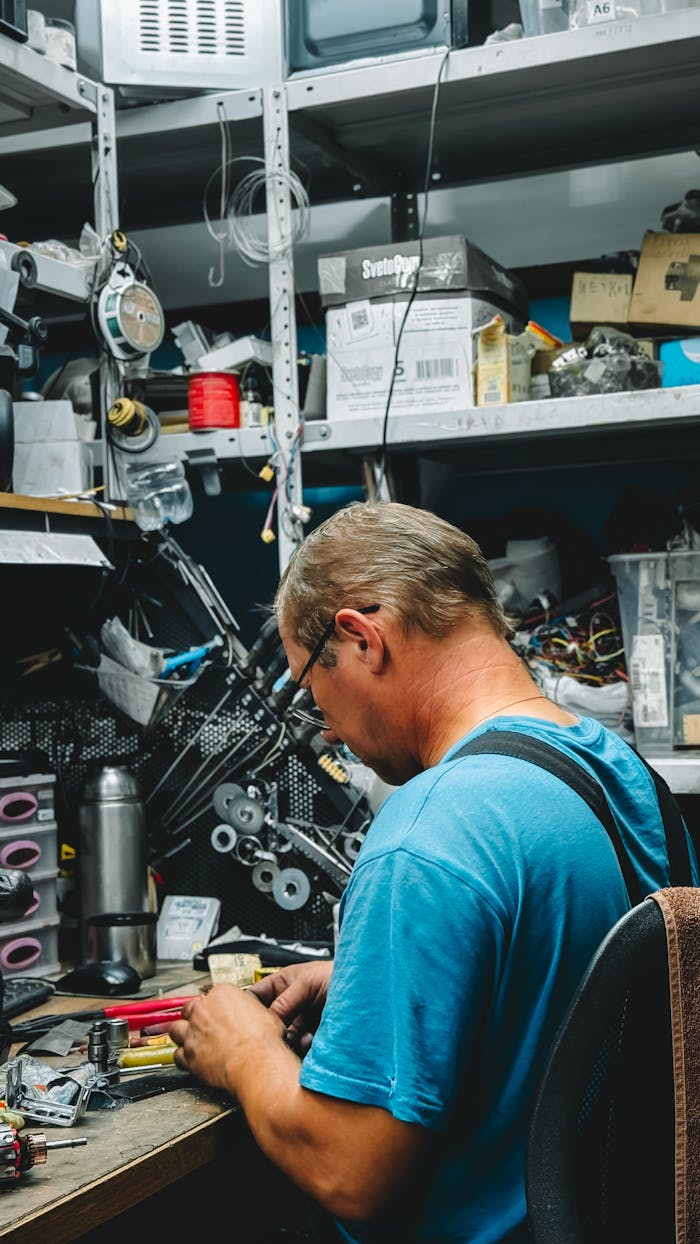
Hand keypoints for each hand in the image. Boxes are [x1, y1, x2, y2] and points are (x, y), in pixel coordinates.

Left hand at [168, 982, 287, 1092]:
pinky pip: (177, 1055)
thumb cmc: (262, 1041)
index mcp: (222, 994)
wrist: (257, 1063)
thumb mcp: (263, 1012)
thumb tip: (249, 1011)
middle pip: (188, 1008)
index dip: (213, 1005)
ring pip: (176, 1030)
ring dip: (182, 1034)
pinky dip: (182, 1057)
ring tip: (190, 1039)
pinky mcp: (189, 1056)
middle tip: (202, 1024)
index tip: (216, 1011)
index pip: (210, 994)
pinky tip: (190, 1059)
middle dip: (193, 1016)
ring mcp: (194, 1033)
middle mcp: (203, 1010)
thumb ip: (248, 1008)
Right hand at [249, 959, 332, 1055]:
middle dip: (268, 1030)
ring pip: (282, 1037)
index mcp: (282, 984)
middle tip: (270, 1036)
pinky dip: (299, 1047)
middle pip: (267, 1021)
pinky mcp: (312, 1035)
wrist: (368, 991)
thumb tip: (267, 1017)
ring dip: (285, 1040)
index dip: (248, 1008)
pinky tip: (307, 1042)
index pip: (256, 996)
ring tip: (294, 1039)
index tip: (244, 1021)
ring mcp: (300, 1020)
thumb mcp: (308, 982)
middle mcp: (289, 1003)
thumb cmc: (340, 975)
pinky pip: (297, 1046)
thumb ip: (286, 1000)